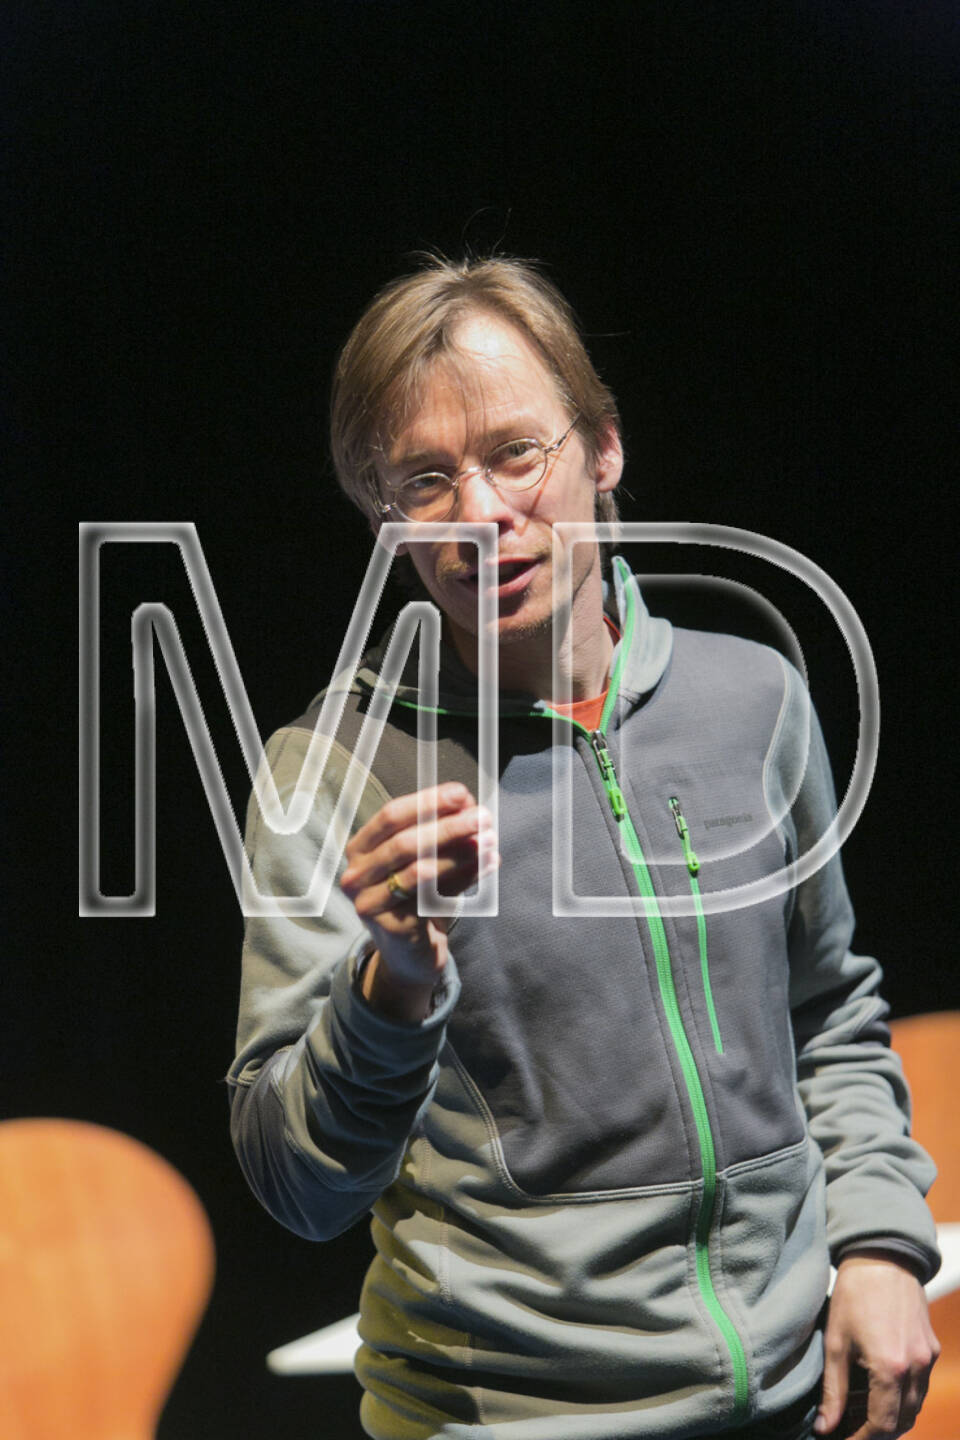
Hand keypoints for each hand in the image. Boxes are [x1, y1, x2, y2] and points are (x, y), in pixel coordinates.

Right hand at [339, 783, 498, 1017]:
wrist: (411, 954)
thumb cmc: (417, 897)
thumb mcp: (426, 859)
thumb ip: (441, 832)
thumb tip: (468, 803)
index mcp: (360, 848)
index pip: (390, 816)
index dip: (426, 802)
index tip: (462, 793)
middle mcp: (356, 874)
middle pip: (404, 842)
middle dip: (448, 826)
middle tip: (483, 816)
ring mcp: (368, 903)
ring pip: (418, 870)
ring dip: (459, 851)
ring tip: (490, 839)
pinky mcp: (391, 927)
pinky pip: (432, 898)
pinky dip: (464, 877)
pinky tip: (489, 864)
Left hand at [814, 1252, 939, 1437]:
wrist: (882, 1257)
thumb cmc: (854, 1295)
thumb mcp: (835, 1342)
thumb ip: (833, 1390)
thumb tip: (824, 1427)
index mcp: (890, 1368)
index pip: (882, 1425)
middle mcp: (916, 1368)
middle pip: (903, 1421)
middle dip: (878, 1433)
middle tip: (851, 1431)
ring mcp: (928, 1359)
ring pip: (915, 1406)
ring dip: (893, 1418)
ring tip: (863, 1414)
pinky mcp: (932, 1348)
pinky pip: (921, 1387)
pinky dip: (904, 1398)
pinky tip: (881, 1391)